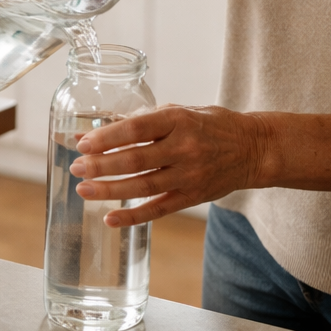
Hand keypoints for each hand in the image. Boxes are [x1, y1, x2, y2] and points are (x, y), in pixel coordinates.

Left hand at [67, 106, 270, 227]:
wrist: (254, 149)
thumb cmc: (211, 125)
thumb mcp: (181, 111)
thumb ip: (144, 121)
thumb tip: (102, 129)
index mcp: (178, 120)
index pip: (136, 129)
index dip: (106, 138)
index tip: (82, 144)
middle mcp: (184, 148)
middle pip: (135, 160)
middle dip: (101, 165)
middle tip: (76, 168)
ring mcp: (190, 175)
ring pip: (143, 186)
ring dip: (110, 190)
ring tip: (84, 190)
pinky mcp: (193, 197)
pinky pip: (159, 209)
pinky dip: (133, 216)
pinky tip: (111, 219)